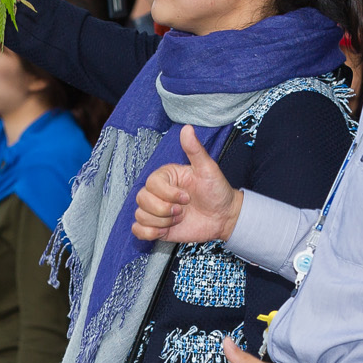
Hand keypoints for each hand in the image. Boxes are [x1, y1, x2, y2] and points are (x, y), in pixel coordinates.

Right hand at [131, 126, 241, 242]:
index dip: (168, 194)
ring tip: (178, 220)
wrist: (224, 217)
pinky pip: (138, 230)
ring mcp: (156, 211)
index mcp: (166, 177)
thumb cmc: (217, 191)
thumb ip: (195, 150)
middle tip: (182, 211)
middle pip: (142, 200)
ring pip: (140, 216)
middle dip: (164, 210)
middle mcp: (158, 193)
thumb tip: (187, 128)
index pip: (151, 184)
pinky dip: (148, 233)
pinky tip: (164, 231)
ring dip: (161, 222)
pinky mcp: (156, 227)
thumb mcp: (208, 169)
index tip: (187, 197)